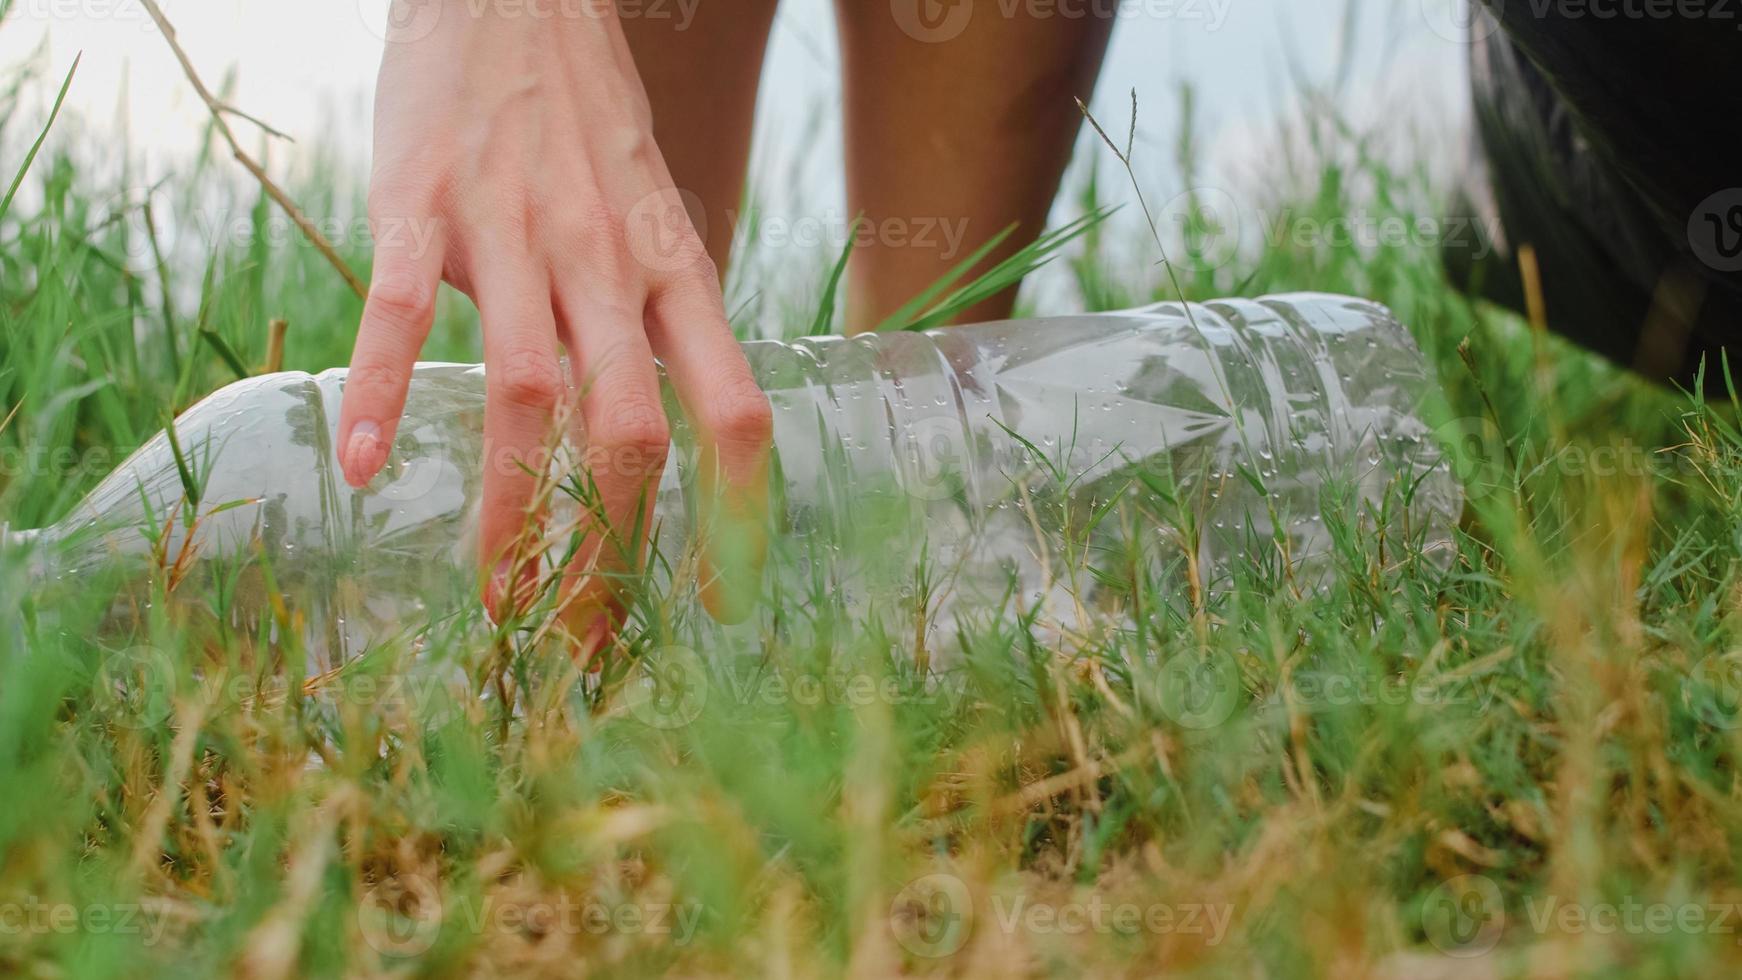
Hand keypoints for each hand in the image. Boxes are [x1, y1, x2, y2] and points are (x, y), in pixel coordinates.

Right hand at [337, 0, 772, 653]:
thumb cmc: (586, 122)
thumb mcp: (656, 220)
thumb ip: (663, 321)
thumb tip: (664, 436)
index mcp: (675, 273)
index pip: (736, 413)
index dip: (739, 518)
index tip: (720, 604)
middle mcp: (607, 263)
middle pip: (631, 433)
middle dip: (613, 554)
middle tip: (584, 643)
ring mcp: (516, 233)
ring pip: (527, 395)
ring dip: (512, 516)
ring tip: (496, 603)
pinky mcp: (422, 205)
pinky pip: (403, 313)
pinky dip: (389, 395)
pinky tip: (362, 468)